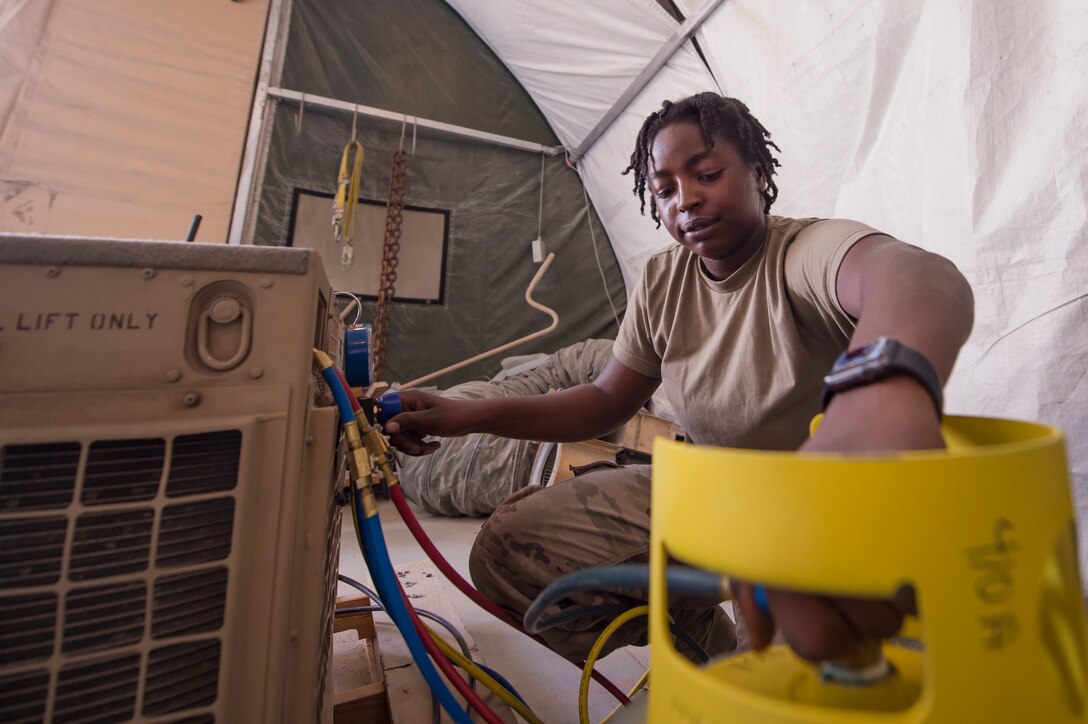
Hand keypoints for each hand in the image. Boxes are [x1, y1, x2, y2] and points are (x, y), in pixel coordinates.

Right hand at [382, 390, 475, 455]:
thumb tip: (387, 427)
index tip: (394, 435)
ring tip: (429, 448)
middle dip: (404, 442)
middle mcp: (408, 407)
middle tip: (417, 449)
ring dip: (413, 447)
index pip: (385, 409)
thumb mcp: (429, 420)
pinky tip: (433, 446)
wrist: (471, 421)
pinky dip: (419, 447)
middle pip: (392, 428)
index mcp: (408, 399)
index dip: (387, 423)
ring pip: (401, 437)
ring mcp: (413, 418)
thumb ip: (407, 422)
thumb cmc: (454, 416)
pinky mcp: (418, 427)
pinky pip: (410, 440)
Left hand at [735, 376, 938, 662]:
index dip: (830, 634)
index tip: (836, 606)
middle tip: (864, 572)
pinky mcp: (920, 522)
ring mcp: (878, 538)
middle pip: (864, 633)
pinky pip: (932, 579)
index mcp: (786, 553)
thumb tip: (760, 639)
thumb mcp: (774, 519)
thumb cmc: (822, 473)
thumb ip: (755, 585)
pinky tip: (909, 532)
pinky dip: (925, 565)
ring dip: (898, 589)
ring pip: (900, 613)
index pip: (812, 642)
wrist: (874, 412)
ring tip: (885, 542)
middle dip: (868, 617)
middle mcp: (828, 550)